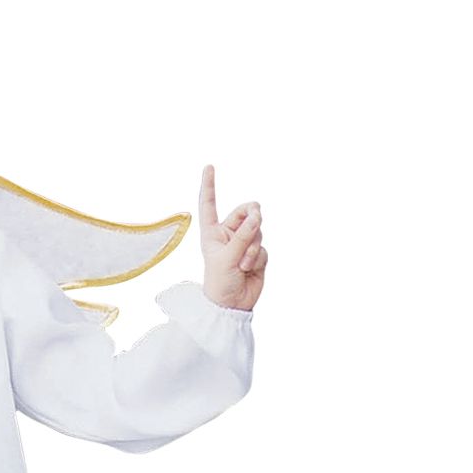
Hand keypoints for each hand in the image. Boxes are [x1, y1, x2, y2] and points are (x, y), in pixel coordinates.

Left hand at [198, 164, 264, 311]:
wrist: (231, 306)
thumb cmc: (219, 283)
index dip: (209, 186)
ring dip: (252, 247)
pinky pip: (263, 247)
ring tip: (242, 264)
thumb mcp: (226, 258)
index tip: (209, 166)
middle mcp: (228, 234)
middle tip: (255, 221)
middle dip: (253, 216)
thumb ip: (242, 235)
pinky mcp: (257, 254)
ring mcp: (243, 243)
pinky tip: (248, 270)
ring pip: (258, 230)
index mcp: (212, 232)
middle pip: (247, 211)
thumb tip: (258, 215)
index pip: (209, 204)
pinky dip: (257, 258)